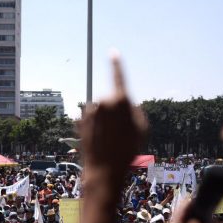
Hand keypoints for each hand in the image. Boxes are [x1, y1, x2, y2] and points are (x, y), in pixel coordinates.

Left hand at [79, 56, 146, 181]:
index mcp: (120, 100)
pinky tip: (100, 140)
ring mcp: (89, 111)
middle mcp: (102, 102)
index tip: (113, 52)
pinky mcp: (80, 120)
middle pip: (111, 100)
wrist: (103, 170)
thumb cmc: (127, 151)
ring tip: (110, 139)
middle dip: (115, 110)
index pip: (118, 76)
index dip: (117, 64)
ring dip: (105, 120)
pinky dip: (95, 126)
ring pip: (101, 111)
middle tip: (121, 131)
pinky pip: (92, 119)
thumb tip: (126, 105)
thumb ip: (135, 111)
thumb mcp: (142, 129)